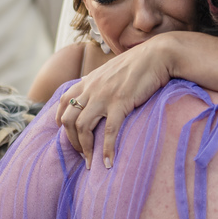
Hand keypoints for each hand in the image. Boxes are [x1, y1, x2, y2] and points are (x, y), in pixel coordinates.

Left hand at [55, 35, 175, 168]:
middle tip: (82, 153)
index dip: (60, 119)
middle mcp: (91, 89)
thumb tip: (99, 91)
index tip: (66, 133)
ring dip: (85, 148)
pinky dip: (106, 150)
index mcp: (88, 81)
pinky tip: (108, 163)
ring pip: (82, 127)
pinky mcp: (120, 103)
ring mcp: (104, 96)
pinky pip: (108, 131)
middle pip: (68, 119)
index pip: (64, 102)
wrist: (156, 55)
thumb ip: (101, 81)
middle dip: (71, 141)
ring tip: (91, 162)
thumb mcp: (112, 69)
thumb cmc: (139, 63)